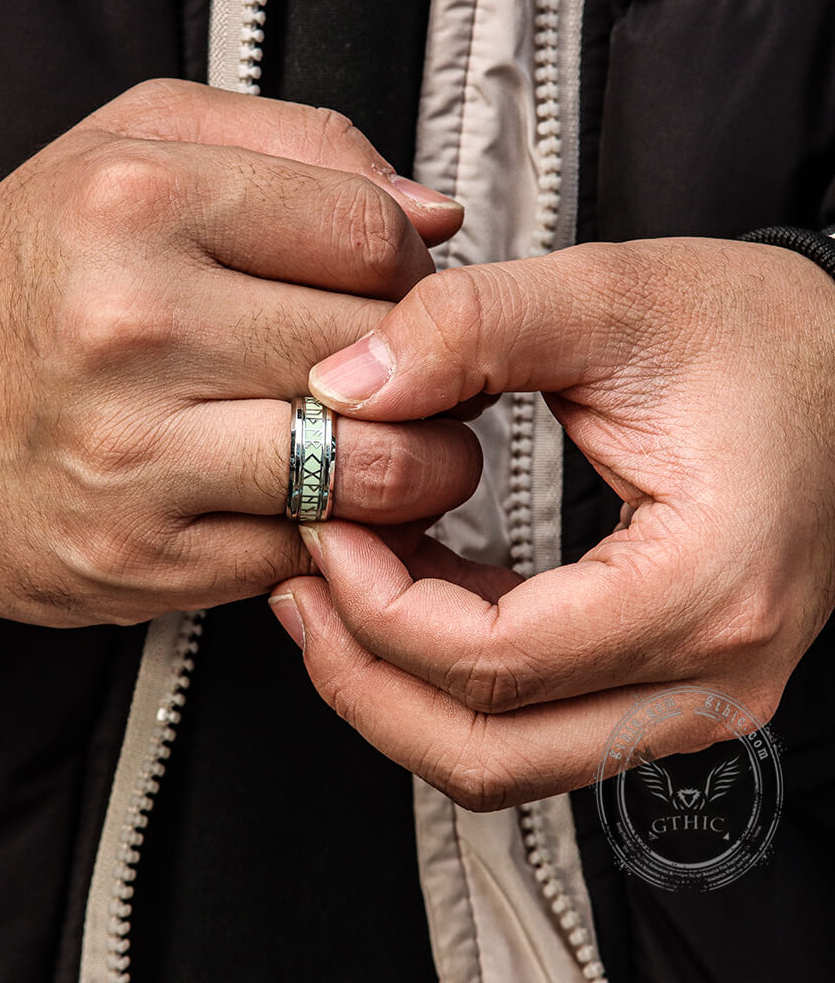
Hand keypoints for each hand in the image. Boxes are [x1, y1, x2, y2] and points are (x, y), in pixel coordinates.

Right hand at [0, 79, 479, 625]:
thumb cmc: (26, 280)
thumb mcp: (134, 147)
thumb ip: (296, 148)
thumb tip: (430, 215)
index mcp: (136, 203)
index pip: (369, 235)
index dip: (418, 272)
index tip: (407, 293)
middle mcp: (132, 329)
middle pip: (384, 354)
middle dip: (433, 373)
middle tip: (418, 376)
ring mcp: (136, 457)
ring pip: (369, 470)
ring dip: (421, 466)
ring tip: (404, 444)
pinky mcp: (143, 557)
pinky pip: (305, 549)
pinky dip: (340, 529)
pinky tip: (322, 497)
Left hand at [272, 238, 834, 808]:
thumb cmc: (757, 334)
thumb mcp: (611, 299)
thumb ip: (468, 328)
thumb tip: (343, 388)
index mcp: (704, 589)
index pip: (495, 664)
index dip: (378, 606)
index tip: (324, 524)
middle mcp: (710, 678)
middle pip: (488, 752)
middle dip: (365, 678)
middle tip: (301, 585)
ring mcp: (694, 699)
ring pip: (503, 760)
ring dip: (397, 689)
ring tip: (332, 591)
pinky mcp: (667, 686)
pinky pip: (529, 722)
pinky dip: (445, 676)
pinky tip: (403, 591)